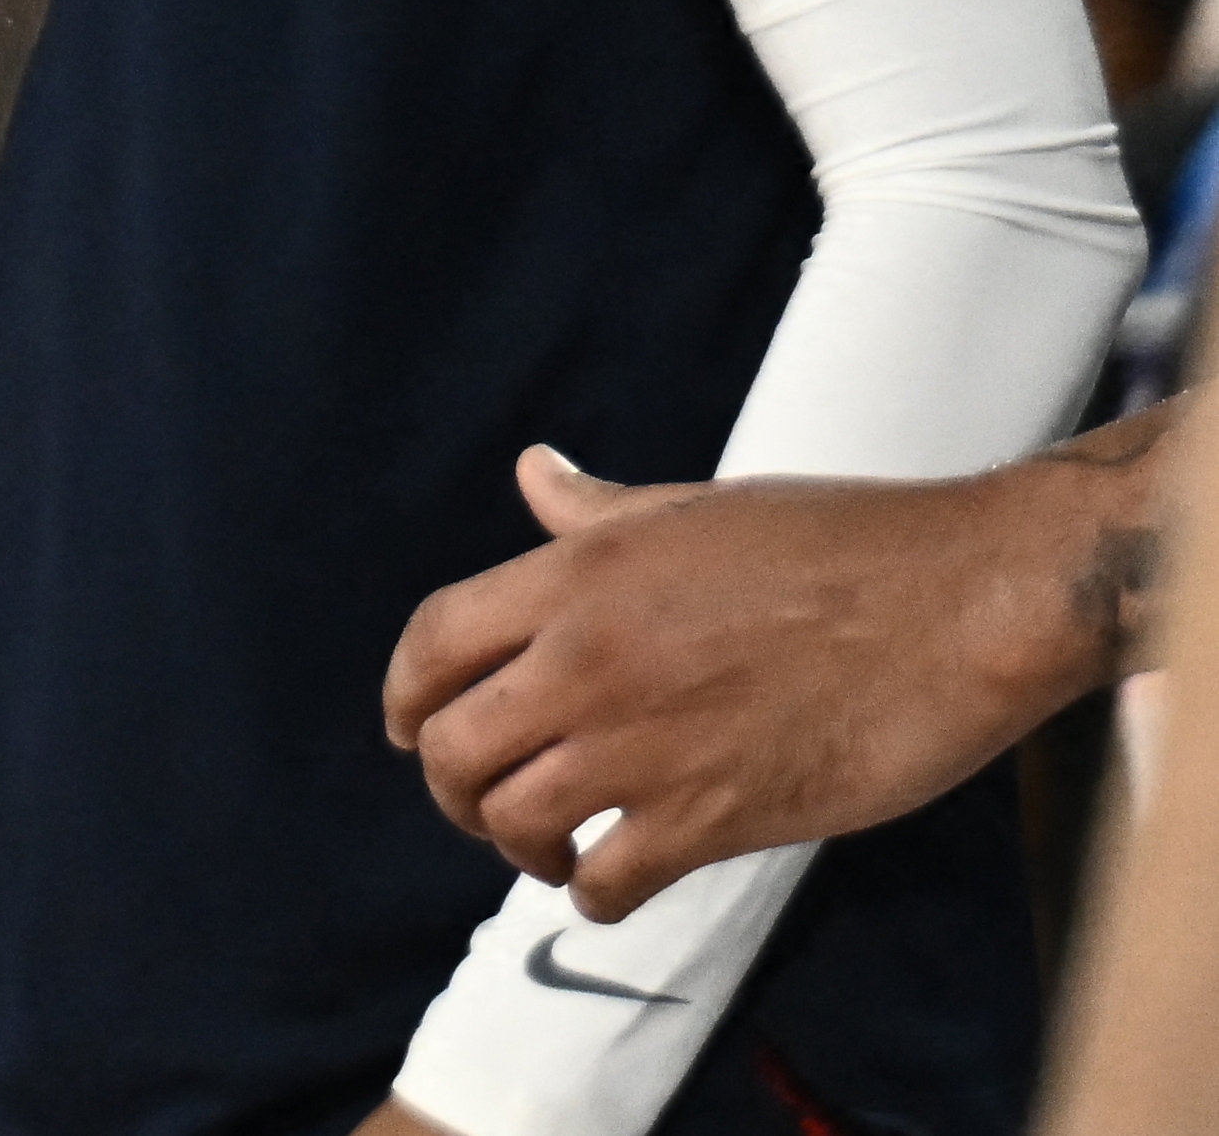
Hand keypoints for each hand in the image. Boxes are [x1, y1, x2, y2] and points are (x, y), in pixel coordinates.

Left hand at [383, 435, 1141, 917]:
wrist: (957, 601)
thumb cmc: (838, 540)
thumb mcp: (693, 507)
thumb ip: (597, 510)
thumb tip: (534, 471)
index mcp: (575, 576)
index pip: (432, 642)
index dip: (405, 693)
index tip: (407, 727)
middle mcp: (587, 660)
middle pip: (453, 747)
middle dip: (451, 785)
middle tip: (485, 803)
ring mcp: (646, 743)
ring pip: (513, 820)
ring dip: (515, 845)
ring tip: (548, 847)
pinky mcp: (717, 816)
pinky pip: (609, 880)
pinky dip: (593, 892)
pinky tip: (610, 883)